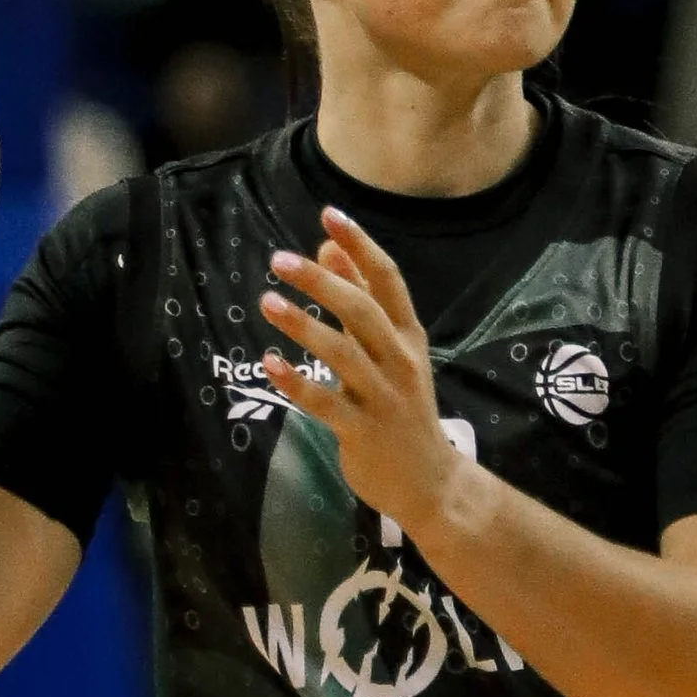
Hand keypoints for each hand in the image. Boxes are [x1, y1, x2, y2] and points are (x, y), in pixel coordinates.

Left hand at [259, 212, 467, 549]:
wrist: (430, 482)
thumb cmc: (403, 409)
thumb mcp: (390, 352)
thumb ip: (360, 301)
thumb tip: (327, 248)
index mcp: (408, 337)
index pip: (387, 281)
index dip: (359, 246)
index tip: (328, 214)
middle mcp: (399, 362)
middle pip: (362, 311)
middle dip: (321, 282)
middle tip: (279, 260)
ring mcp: (383, 398)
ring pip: (342, 354)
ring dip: (302, 326)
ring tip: (266, 302)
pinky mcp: (362, 432)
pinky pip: (325, 403)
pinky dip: (297, 382)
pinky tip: (268, 363)